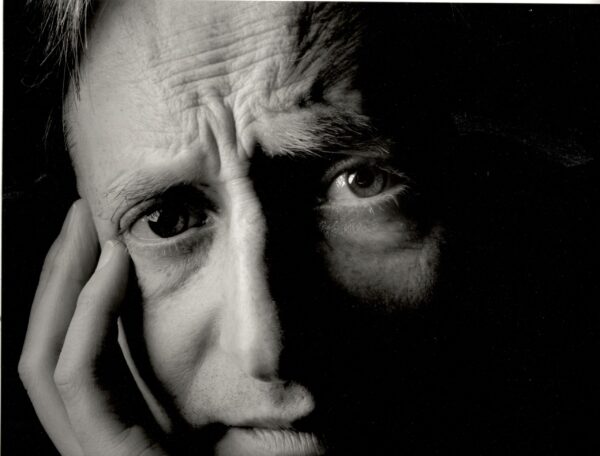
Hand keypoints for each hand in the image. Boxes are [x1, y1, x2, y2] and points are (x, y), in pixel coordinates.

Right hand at [19, 200, 167, 455]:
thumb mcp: (189, 414)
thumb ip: (164, 377)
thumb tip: (159, 311)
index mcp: (106, 426)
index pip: (64, 350)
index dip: (66, 291)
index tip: (88, 238)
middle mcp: (84, 438)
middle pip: (44, 346)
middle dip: (54, 277)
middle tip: (78, 218)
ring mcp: (87, 450)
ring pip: (45, 357)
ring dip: (61, 285)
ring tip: (86, 230)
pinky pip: (80, 378)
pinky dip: (88, 316)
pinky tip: (110, 268)